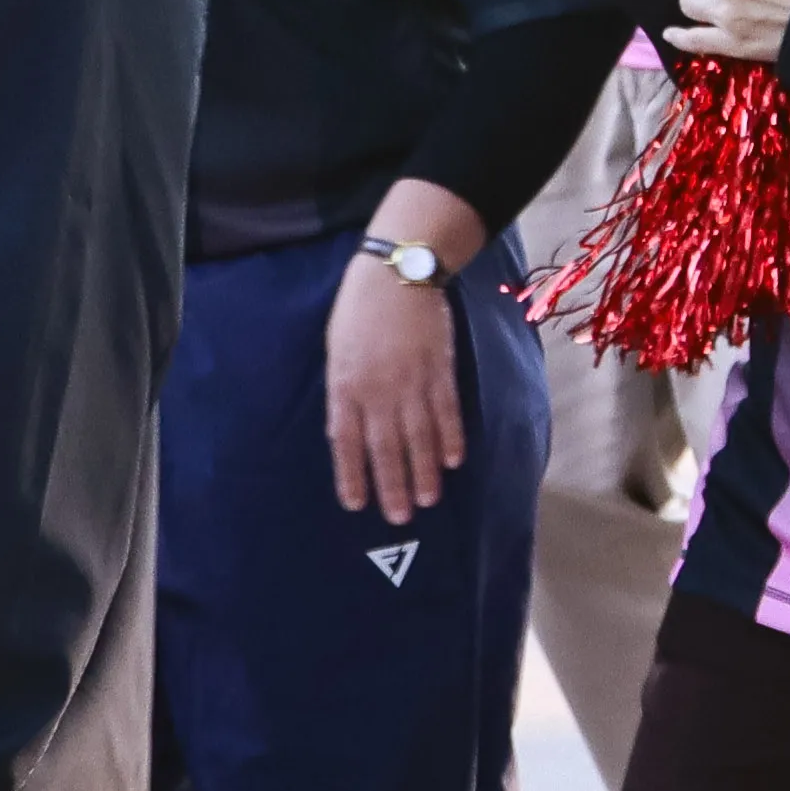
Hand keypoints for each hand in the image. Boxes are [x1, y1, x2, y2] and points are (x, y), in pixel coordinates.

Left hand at [326, 252, 471, 522]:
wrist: (397, 273)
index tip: (357, 505)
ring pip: (419, 436)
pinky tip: (453, 461)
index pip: (346, 441)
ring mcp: (411, 381)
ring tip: (428, 499)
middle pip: (386, 447)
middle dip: (393, 485)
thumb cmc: (358, 310)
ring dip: (424, 471)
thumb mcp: (336, 350)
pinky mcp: (440, 370)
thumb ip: (344, 392)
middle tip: (400, 517)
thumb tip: (347, 431)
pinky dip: (450, 437)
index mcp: (346, 385)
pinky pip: (446, 411)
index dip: (353, 475)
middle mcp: (378, 389)